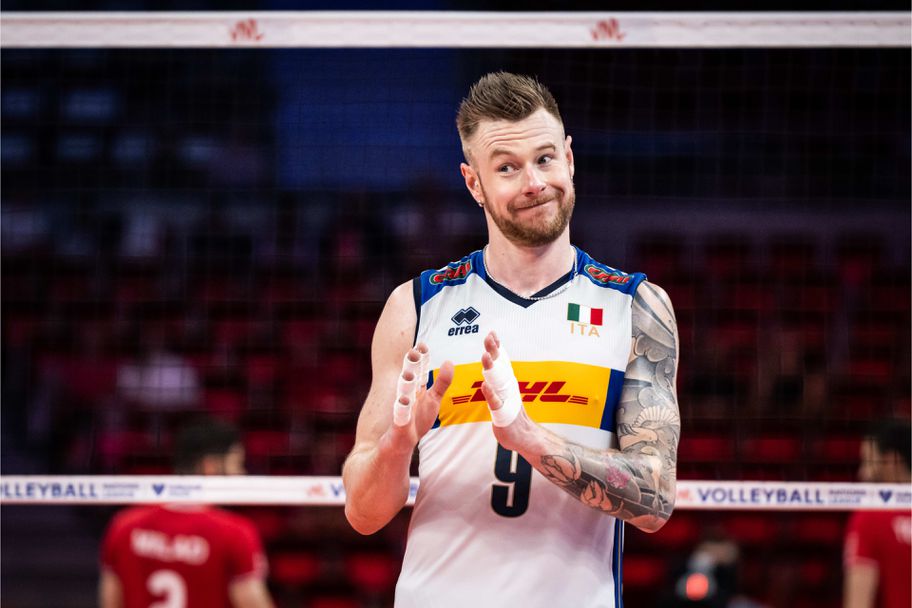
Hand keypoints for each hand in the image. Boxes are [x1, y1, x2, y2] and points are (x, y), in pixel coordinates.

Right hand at [385, 343, 452, 452]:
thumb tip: (450, 361)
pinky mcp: (399, 428)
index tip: (422, 344)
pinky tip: (404, 402)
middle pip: (410, 379)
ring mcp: (402, 413)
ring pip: (403, 397)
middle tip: (414, 351)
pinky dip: (402, 410)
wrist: (394, 447)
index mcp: (416, 391)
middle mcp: (407, 398)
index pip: (419, 371)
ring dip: (405, 386)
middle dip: (412, 367)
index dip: (421, 358)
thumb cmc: (416, 422)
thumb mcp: (432, 401)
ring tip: (408, 375)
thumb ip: (442, 382)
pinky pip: (401, 418)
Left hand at [480, 331, 531, 452]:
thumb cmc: (511, 415)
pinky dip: (490, 394)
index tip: (492, 332)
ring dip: (491, 368)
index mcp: (505, 382)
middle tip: (488, 337)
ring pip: (497, 381)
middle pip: (499, 366)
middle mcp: (506, 387)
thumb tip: (493, 363)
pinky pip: (495, 403)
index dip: (496, 347)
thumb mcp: (504, 393)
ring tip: (485, 356)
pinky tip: (484, 386)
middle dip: (493, 350)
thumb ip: (498, 380)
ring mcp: (506, 400)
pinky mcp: (502, 414)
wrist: (525, 437)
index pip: (500, 361)